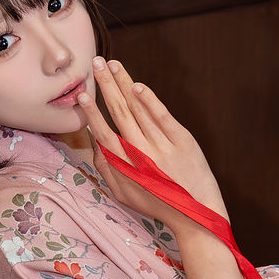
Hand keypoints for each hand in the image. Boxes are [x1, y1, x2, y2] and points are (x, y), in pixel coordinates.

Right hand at [80, 59, 229, 229]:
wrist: (196, 216)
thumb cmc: (157, 204)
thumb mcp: (124, 194)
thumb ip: (105, 169)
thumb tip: (93, 142)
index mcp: (125, 166)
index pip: (103, 133)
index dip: (92, 112)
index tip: (82, 94)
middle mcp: (141, 154)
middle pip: (119, 112)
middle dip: (105, 85)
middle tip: (95, 62)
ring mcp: (162, 147)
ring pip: (138, 109)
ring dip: (123, 84)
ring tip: (112, 65)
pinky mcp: (183, 142)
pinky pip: (162, 117)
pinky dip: (149, 100)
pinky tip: (137, 85)